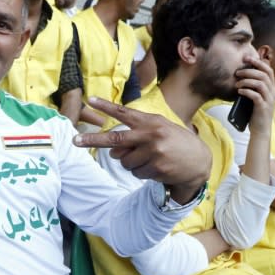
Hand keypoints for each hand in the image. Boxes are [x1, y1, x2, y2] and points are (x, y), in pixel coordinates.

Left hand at [73, 97, 210, 201]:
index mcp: (150, 121)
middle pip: (115, 139)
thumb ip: (135, 135)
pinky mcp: (157, 168)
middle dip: (93, 141)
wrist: (199, 161)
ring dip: (131, 163)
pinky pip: (135, 173)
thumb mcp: (159, 129)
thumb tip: (112, 151)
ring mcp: (154, 152)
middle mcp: (151, 135)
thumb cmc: (174, 142)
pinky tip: (156, 167)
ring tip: (149, 158)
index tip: (89, 100)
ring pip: (124, 161)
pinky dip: (141, 172)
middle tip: (76, 141)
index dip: (105, 106)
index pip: (124, 112)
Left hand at [236, 56, 274, 133]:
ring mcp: (268, 100)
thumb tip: (242, 75)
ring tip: (237, 84)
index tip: (247, 58)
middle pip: (264, 75)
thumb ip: (253, 86)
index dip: (258, 62)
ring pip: (260, 84)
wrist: (260, 129)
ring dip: (247, 81)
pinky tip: (239, 91)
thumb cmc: (255, 112)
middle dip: (250, 70)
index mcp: (271, 88)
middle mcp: (272, 92)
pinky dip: (246, 91)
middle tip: (237, 72)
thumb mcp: (256, 96)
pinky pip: (256, 96)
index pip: (268, 70)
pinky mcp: (263, 107)